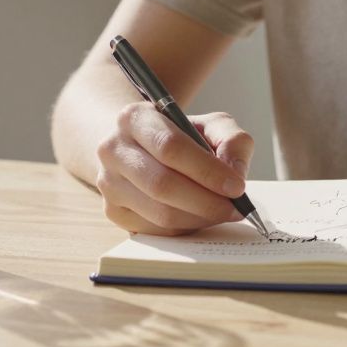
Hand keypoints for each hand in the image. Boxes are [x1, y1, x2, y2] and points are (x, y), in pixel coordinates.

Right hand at [94, 104, 252, 234]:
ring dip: (199, 217)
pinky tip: (202, 217)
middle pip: (162, 184)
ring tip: (224, 212)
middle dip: (206, 201)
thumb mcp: (209, 124)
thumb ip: (231, 140)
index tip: (237, 186)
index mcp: (134, 118)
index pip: (170, 147)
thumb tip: (235, 173)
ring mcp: (108, 183)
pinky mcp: (113, 211)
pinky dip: (186, 227)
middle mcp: (113, 149)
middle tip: (236, 208)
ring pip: (159, 212)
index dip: (207, 170)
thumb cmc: (180, 135)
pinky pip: (156, 229)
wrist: (139, 146)